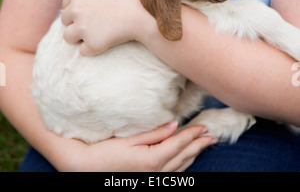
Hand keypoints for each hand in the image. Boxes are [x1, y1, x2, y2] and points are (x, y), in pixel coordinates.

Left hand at [61, 0, 156, 55]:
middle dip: (77, 24)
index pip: (66, 3)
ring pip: (68, 37)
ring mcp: (82, 27)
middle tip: (96, 25)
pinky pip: (84, 51)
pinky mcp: (91, 43)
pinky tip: (107, 42)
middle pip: (65, 20)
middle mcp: (76, 8)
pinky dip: (93, 49)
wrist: (146, 13)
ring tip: (98, 35)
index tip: (89, 14)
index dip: (76, 10)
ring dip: (80, 38)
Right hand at [63, 121, 215, 171]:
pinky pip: (172, 175)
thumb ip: (154, 133)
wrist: (86, 169)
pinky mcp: (147, 181)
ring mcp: (152, 180)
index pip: (178, 144)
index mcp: (152, 160)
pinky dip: (182, 165)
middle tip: (211, 136)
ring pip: (180, 168)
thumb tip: (173, 125)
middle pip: (183, 157)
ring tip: (203, 145)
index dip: (192, 135)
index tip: (204, 127)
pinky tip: (186, 159)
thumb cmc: (105, 151)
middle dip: (198, 146)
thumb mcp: (130, 139)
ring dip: (193, 155)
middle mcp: (155, 173)